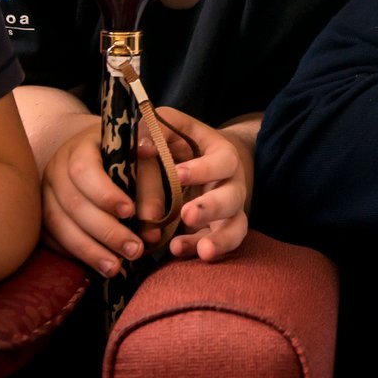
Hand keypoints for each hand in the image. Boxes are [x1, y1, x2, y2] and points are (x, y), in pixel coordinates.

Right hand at [39, 113, 156, 276]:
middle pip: (72, 203)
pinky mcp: (43, 215)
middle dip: (105, 231)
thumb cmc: (129, 158)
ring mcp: (45, 194)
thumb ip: (151, 190)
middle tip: (134, 251)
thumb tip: (151, 233)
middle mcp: (56, 169)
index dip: (105, 194)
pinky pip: (51, 238)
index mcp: (80, 148)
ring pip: (58, 225)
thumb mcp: (145, 163)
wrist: (106, 157)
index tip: (130, 212)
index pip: (83, 170)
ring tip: (115, 268)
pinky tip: (96, 264)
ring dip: (89, 250)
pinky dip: (74, 253)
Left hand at [143, 108, 253, 261]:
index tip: (177, 174)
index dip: (202, 169)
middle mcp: (232, 185)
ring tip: (203, 251)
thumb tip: (142, 148)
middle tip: (187, 215)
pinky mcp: (218, 231)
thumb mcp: (172, 127)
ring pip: (235, 227)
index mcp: (224, 156)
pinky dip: (198, 249)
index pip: (222, 162)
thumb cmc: (184, 141)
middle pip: (232, 198)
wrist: (205, 159)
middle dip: (211, 208)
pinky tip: (178, 250)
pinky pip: (217, 245)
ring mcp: (229, 211)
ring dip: (220, 240)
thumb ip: (156, 131)